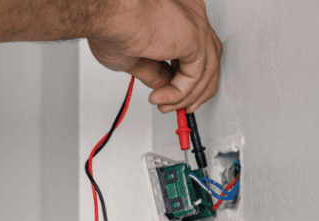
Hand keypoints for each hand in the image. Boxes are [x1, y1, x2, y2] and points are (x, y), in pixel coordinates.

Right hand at [87, 0, 221, 113]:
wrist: (110, 15)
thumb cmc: (113, 25)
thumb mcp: (135, 58)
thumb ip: (153, 72)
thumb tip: (163, 85)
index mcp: (178, 16)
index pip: (195, 50)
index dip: (186, 77)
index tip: (172, 94)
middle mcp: (190, 16)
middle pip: (209, 58)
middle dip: (197, 89)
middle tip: (180, 107)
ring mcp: (195, 25)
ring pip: (207, 68)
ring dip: (189, 95)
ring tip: (167, 106)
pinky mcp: (196, 37)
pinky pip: (197, 75)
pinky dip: (181, 92)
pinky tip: (164, 98)